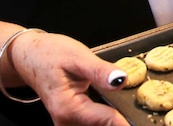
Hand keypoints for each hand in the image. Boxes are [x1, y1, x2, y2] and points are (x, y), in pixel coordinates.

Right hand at [9, 31, 130, 125]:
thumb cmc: (50, 54)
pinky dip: (105, 119)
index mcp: (69, 109)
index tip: (143, 120)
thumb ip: (100, 71)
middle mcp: (66, 123)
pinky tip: (115, 112)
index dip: (127, 120)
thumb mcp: (77, 56)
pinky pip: (92, 125)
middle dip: (120, 121)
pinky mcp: (70, 122)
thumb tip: (122, 80)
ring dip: (113, 120)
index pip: (107, 121)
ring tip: (129, 113)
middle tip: (138, 115)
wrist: (29, 56)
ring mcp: (67, 125)